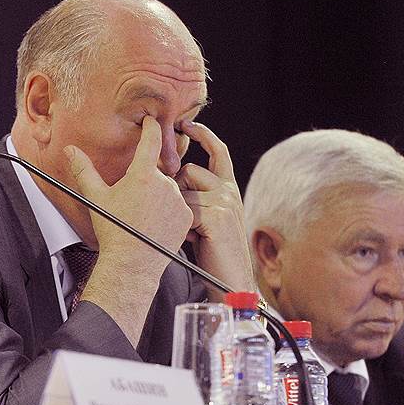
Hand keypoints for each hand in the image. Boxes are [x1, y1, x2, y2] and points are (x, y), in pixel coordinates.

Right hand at [66, 116, 192, 261]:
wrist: (132, 262)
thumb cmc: (114, 230)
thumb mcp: (96, 197)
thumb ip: (84, 169)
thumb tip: (71, 151)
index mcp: (142, 175)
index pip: (151, 140)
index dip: (151, 127)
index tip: (151, 121)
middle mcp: (164, 184)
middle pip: (157, 171)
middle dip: (147, 179)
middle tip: (133, 199)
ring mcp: (178, 200)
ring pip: (169, 189)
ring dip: (158, 195)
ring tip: (143, 215)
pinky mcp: (186, 216)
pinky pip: (179, 206)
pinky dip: (169, 211)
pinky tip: (155, 223)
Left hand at [176, 121, 255, 293]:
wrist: (231, 280)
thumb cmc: (212, 253)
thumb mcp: (204, 219)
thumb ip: (194, 198)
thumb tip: (172, 181)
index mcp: (228, 188)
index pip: (217, 152)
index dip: (203, 135)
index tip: (186, 124)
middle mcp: (229, 190)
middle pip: (190, 171)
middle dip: (176, 190)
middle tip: (184, 217)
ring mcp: (225, 201)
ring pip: (182, 191)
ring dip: (178, 213)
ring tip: (193, 235)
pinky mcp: (217, 215)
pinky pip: (184, 209)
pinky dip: (182, 226)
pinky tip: (195, 240)